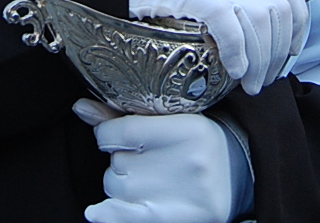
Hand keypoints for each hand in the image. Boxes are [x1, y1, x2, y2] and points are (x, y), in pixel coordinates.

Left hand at [74, 100, 235, 222]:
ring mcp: (179, 194)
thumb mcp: (171, 118)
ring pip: (116, 186)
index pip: (119, 131)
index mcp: (187, 128)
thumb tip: (79, 108)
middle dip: (122, 158)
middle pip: (116, 161)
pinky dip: (107, 214)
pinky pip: (124, 217)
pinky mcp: (173, 218)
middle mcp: (185, 162)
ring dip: (122, 183)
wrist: (240, 176)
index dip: (108, 134)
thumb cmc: (197, 142)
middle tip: (148, 158)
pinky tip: (97, 212)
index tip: (116, 135)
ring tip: (152, 178)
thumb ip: (123, 114)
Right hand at [119, 0, 308, 94]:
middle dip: (273, 62)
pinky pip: (234, 33)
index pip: (298, 13)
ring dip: (257, 65)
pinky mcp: (209, 0)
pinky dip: (237, 54)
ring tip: (247, 84)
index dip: (294, 43)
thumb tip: (275, 56)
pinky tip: (233, 70)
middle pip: (280, 29)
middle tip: (258, 84)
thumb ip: (257, 17)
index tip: (283, 65)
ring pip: (261, 34)